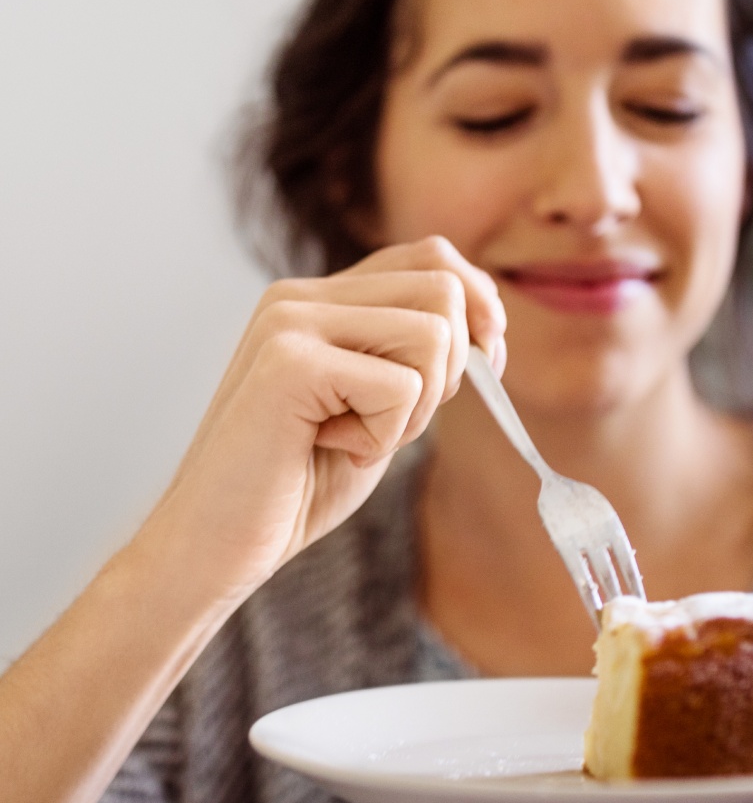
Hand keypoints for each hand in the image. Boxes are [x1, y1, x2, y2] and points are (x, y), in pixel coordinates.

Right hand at [136, 236, 505, 604]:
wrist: (214, 545)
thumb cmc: (295, 483)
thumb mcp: (375, 404)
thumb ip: (415, 356)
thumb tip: (489, 326)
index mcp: (320, 297)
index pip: (433, 257)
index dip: (478, 307)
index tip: (486, 362)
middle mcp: (300, 295)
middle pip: (444, 289)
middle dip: (450, 369)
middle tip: (394, 422)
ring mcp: (290, 322)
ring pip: (433, 335)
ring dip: (414, 410)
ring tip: (355, 438)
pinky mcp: (290, 363)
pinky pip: (402, 386)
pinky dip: (384, 437)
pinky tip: (331, 450)